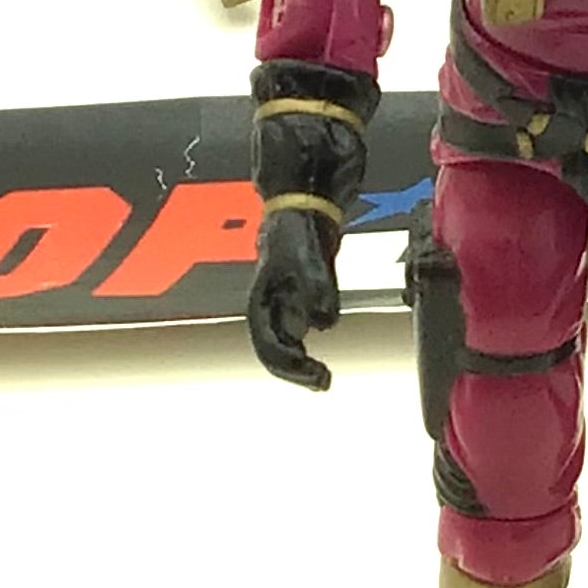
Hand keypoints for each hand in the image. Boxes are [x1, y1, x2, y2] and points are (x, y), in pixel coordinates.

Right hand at [246, 207, 341, 390]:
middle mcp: (270, 305)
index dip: (286, 365)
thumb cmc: (296, 229)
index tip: (310, 374)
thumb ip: (317, 288)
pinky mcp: (300, 293)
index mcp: (262, 300)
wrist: (303, 204)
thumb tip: (323, 324)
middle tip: (323, 383)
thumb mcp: (307, 258)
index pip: (267, 344)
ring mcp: (284, 300)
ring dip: (301, 361)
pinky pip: (301, 324)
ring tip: (323, 376)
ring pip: (286, 340)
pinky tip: (325, 335)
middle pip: (275, 349)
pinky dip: (312, 336)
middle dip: (294, 371)